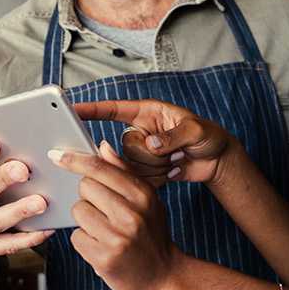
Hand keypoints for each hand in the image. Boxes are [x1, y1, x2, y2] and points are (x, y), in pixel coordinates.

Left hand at [55, 141, 185, 289]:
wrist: (164, 276)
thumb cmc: (151, 233)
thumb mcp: (147, 199)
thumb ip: (123, 172)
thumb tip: (102, 146)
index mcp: (142, 195)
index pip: (100, 169)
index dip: (75, 160)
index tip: (57, 155)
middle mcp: (131, 214)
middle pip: (84, 187)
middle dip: (88, 196)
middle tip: (104, 210)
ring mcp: (118, 237)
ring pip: (78, 211)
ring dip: (85, 220)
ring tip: (104, 230)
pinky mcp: (104, 258)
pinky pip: (76, 237)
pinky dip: (84, 241)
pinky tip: (101, 246)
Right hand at [74, 99, 243, 189]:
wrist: (216, 161)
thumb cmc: (208, 136)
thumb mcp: (196, 131)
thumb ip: (173, 136)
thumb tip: (151, 144)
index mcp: (147, 113)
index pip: (113, 110)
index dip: (92, 110)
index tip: (72, 110)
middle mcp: (140, 132)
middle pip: (123, 147)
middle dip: (150, 155)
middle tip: (174, 152)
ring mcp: (141, 153)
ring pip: (131, 167)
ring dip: (157, 168)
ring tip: (176, 159)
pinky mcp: (145, 171)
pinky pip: (139, 180)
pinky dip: (158, 179)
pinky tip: (173, 170)